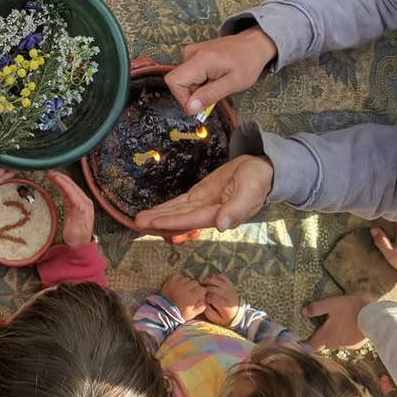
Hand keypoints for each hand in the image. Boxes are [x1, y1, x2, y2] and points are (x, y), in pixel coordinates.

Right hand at [46, 170, 94, 247]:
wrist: (81, 245)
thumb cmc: (77, 239)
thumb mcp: (77, 230)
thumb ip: (78, 217)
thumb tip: (78, 205)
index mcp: (84, 206)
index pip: (72, 190)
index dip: (62, 182)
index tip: (52, 175)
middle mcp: (85, 201)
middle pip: (71, 185)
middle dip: (60, 177)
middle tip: (48, 172)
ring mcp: (82, 201)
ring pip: (70, 186)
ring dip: (60, 179)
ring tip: (50, 174)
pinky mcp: (77, 203)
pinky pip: (69, 190)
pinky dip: (62, 184)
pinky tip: (56, 182)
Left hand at [135, 155, 272, 232]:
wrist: (260, 170)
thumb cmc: (257, 180)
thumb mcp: (250, 192)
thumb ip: (237, 210)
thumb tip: (222, 226)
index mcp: (219, 214)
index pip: (190, 219)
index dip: (171, 221)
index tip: (152, 222)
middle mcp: (207, 213)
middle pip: (178, 220)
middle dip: (158, 222)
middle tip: (135, 224)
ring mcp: (202, 205)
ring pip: (176, 213)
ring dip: (158, 216)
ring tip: (138, 220)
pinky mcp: (199, 195)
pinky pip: (180, 203)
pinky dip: (166, 207)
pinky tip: (153, 211)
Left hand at [161, 274, 206, 320]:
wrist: (164, 311)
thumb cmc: (179, 314)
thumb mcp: (192, 314)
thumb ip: (201, 307)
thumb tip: (205, 300)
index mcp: (192, 296)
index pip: (202, 289)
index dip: (202, 293)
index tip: (199, 296)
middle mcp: (185, 287)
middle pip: (195, 283)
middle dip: (195, 287)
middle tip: (191, 293)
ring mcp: (177, 283)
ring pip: (187, 278)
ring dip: (187, 283)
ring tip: (184, 289)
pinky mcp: (170, 280)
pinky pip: (178, 275)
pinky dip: (179, 278)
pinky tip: (179, 284)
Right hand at [166, 30, 277, 115]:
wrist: (254, 44)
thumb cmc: (248, 62)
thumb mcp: (233, 83)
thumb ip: (210, 95)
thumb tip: (190, 107)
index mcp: (200, 60)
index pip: (174, 82)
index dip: (183, 98)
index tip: (200, 105)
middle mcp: (191, 53)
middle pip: (177, 81)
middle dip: (192, 94)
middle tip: (213, 94)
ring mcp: (191, 52)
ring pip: (183, 79)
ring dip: (197, 88)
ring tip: (216, 84)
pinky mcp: (193, 53)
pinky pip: (188, 73)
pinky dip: (198, 81)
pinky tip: (213, 78)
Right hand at [200, 273, 240, 324]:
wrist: (236, 312)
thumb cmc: (224, 316)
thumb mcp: (216, 319)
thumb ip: (208, 312)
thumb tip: (203, 302)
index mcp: (225, 306)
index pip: (213, 298)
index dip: (205, 297)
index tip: (202, 299)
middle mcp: (229, 296)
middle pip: (214, 288)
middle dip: (205, 288)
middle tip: (199, 290)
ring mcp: (230, 289)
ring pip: (217, 281)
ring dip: (207, 280)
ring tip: (201, 282)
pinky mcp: (230, 284)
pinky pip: (222, 277)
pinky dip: (215, 276)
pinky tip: (209, 279)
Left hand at [304, 295, 367, 349]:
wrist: (374, 319)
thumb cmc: (350, 310)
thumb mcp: (330, 304)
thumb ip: (316, 308)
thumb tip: (303, 312)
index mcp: (327, 336)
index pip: (312, 346)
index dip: (305, 343)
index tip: (301, 337)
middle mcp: (335, 344)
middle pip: (322, 344)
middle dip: (318, 337)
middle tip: (316, 326)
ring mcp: (347, 346)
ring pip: (334, 343)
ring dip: (331, 336)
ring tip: (331, 324)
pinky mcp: (356, 345)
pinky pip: (344, 342)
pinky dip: (341, 336)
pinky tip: (344, 326)